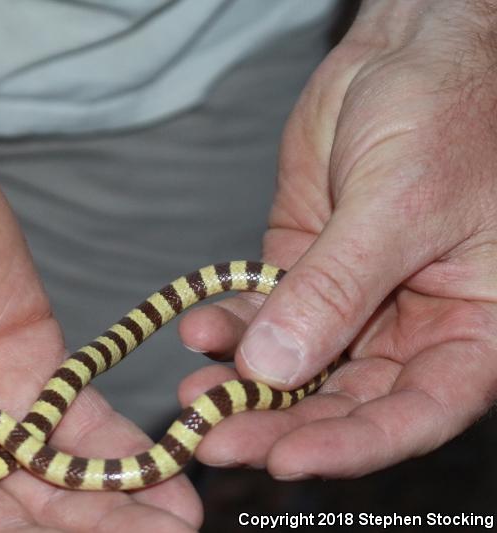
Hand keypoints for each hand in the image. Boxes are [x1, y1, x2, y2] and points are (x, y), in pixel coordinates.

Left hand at [178, 0, 496, 478]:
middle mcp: (412, 327)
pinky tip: (199, 329)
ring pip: (296, 365)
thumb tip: (276, 367)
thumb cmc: (445, 115)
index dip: (354, 445)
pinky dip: (231, 326)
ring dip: (243, 383)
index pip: (416, 411)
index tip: (286, 460)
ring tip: (194, 398)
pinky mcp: (302, 270)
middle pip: (344, 401)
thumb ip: (338, 288)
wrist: (408, 54)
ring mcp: (350, 301)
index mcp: (472, 327)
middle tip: (214, 441)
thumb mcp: (399, 205)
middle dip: (278, 423)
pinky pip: (264, 311)